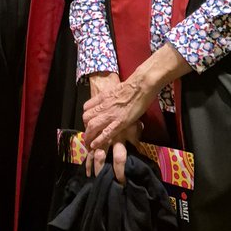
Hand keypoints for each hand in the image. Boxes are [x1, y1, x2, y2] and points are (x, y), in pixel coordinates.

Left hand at [82, 45, 190, 177]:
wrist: (144, 81)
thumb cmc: (135, 85)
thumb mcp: (118, 89)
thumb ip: (109, 96)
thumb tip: (106, 102)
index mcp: (104, 98)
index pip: (87, 112)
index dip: (86, 122)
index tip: (87, 130)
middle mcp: (104, 106)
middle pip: (88, 122)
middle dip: (86, 134)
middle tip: (87, 144)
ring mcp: (111, 113)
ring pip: (94, 128)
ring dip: (91, 139)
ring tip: (91, 149)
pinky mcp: (120, 119)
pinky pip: (107, 132)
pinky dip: (100, 140)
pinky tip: (98, 147)